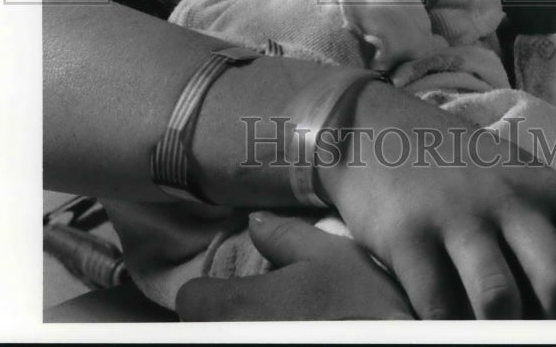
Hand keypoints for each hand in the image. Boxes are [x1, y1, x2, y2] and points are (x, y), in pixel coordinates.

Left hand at [175, 212, 413, 320]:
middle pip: (206, 328)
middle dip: (228, 317)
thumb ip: (286, 237)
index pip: (191, 298)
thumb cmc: (363, 309)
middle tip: (266, 311)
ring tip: (288, 325)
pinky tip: (299, 337)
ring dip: (246, 331)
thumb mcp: (332, 257)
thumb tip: (255, 221)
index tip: (237, 291)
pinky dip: (268, 343)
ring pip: (228, 340)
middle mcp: (231, 341)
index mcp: (237, 307)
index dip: (212, 291)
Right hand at [319, 82, 555, 319]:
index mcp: (549, 191)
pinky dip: (450, 332)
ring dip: (504, 336)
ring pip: (500, 301)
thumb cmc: (456, 164)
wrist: (375, 124)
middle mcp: (510, 201)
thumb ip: (553, 230)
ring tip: (497, 340)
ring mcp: (458, 217)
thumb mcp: (516, 179)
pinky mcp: (408, 236)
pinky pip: (437, 305)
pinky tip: (452, 333)